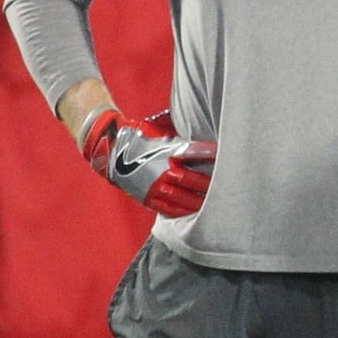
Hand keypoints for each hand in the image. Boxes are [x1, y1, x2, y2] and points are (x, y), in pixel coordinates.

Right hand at [81, 108, 217, 217]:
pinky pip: (167, 208)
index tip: (222, 155)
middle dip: (207, 185)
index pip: (192, 152)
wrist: (111, 149)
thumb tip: (200, 126)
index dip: (208, 154)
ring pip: (180, 198)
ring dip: (197, 201)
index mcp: (164, 152)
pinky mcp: (147, 197)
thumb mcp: (160, 129)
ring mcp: (153, 186)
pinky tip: (192, 212)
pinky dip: (182, 211)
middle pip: (190, 180)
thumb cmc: (140, 136)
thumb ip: (179, 131)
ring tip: (212, 203)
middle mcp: (160, 171)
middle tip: (225, 187)